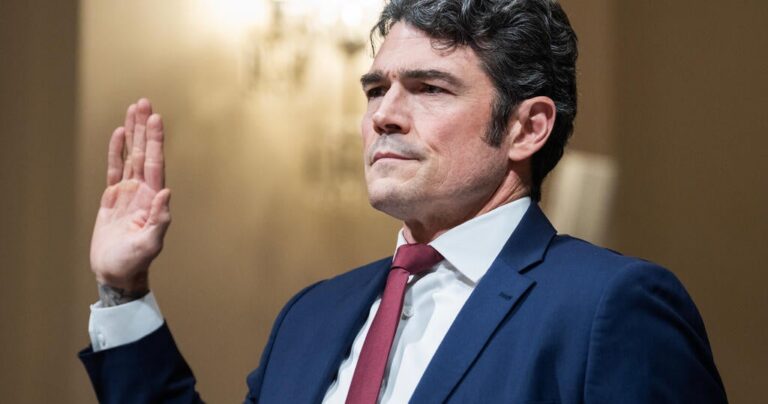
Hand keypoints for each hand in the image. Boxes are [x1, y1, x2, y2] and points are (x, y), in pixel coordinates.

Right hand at [90, 98, 170, 293]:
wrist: (117, 273)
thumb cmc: (134, 262)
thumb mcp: (149, 244)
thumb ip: (159, 219)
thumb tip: (166, 193)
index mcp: (152, 198)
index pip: (154, 163)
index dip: (154, 140)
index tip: (155, 118)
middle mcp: (143, 191)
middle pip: (143, 152)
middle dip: (144, 128)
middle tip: (144, 102)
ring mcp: (129, 193)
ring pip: (130, 156)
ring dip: (132, 133)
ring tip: (133, 109)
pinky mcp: (113, 198)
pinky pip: (115, 169)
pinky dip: (116, 151)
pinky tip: (119, 134)